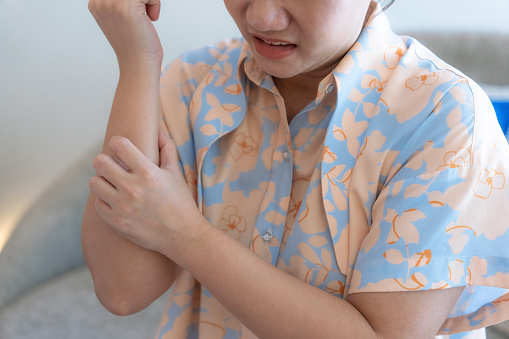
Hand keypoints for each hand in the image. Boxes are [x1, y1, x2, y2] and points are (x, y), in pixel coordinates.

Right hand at [88, 0, 163, 69]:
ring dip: (148, 0)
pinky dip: (154, 3)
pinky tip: (150, 19)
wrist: (139, 65)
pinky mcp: (126, 7)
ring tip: (147, 16)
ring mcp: (111, 3)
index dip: (136, 0)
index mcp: (96, 3)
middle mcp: (99, 1)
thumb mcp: (124, 16)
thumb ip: (122, 1)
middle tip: (144, 13)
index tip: (136, 13)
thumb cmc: (137, 44)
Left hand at [89, 130, 203, 253]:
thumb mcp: (176, 173)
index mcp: (148, 172)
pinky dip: (105, 200)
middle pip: (99, 162)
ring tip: (112, 183)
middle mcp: (133, 188)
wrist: (183, 235)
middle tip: (112, 165)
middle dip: (105, 160)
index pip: (119, 145)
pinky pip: (98, 204)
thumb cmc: (181, 202)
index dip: (118, 142)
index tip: (120, 147)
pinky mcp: (117, 222)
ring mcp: (123, 206)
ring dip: (102, 180)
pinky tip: (116, 200)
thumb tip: (157, 129)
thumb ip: (166, 148)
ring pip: (94, 182)